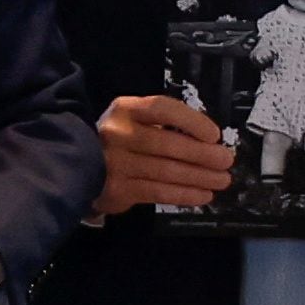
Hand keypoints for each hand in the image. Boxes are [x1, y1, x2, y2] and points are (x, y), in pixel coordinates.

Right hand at [93, 94, 232, 215]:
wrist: (78, 164)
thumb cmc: (119, 140)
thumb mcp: (133, 121)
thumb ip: (163, 125)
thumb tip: (208, 141)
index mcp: (124, 110)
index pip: (161, 109)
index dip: (191, 121)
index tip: (214, 135)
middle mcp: (118, 134)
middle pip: (168, 143)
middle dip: (203, 154)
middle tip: (226, 161)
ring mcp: (117, 163)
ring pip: (167, 171)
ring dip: (200, 177)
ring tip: (221, 180)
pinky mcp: (119, 189)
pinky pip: (159, 192)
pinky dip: (185, 194)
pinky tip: (203, 195)